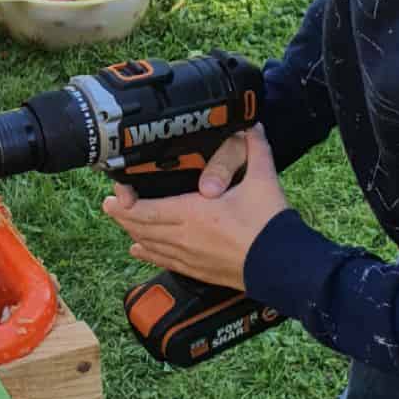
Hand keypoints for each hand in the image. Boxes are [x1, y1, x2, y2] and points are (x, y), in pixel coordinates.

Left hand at [104, 125, 287, 293]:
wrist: (287, 267)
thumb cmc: (271, 226)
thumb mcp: (262, 181)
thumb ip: (255, 150)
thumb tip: (252, 125)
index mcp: (193, 214)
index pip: (145, 210)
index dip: (124, 202)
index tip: (116, 191)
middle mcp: (186, 238)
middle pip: (142, 227)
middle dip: (122, 215)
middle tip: (111, 203)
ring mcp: (192, 258)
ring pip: (151, 245)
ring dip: (133, 232)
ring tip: (121, 220)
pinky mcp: (201, 272)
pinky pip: (167, 262)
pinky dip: (149, 254)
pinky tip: (138, 250)